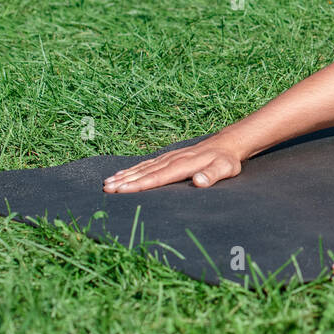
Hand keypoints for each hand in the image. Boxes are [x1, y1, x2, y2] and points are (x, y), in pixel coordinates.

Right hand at [103, 137, 243, 192]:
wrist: (226, 143)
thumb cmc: (226, 160)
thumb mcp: (225, 169)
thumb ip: (212, 175)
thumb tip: (199, 181)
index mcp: (184, 165)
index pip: (158, 177)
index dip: (140, 184)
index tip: (123, 190)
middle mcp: (172, 160)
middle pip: (145, 172)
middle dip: (125, 181)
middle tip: (107, 190)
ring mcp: (169, 157)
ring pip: (143, 167)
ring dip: (125, 175)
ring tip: (108, 183)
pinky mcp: (168, 157)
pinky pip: (147, 164)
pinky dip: (133, 169)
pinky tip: (122, 174)